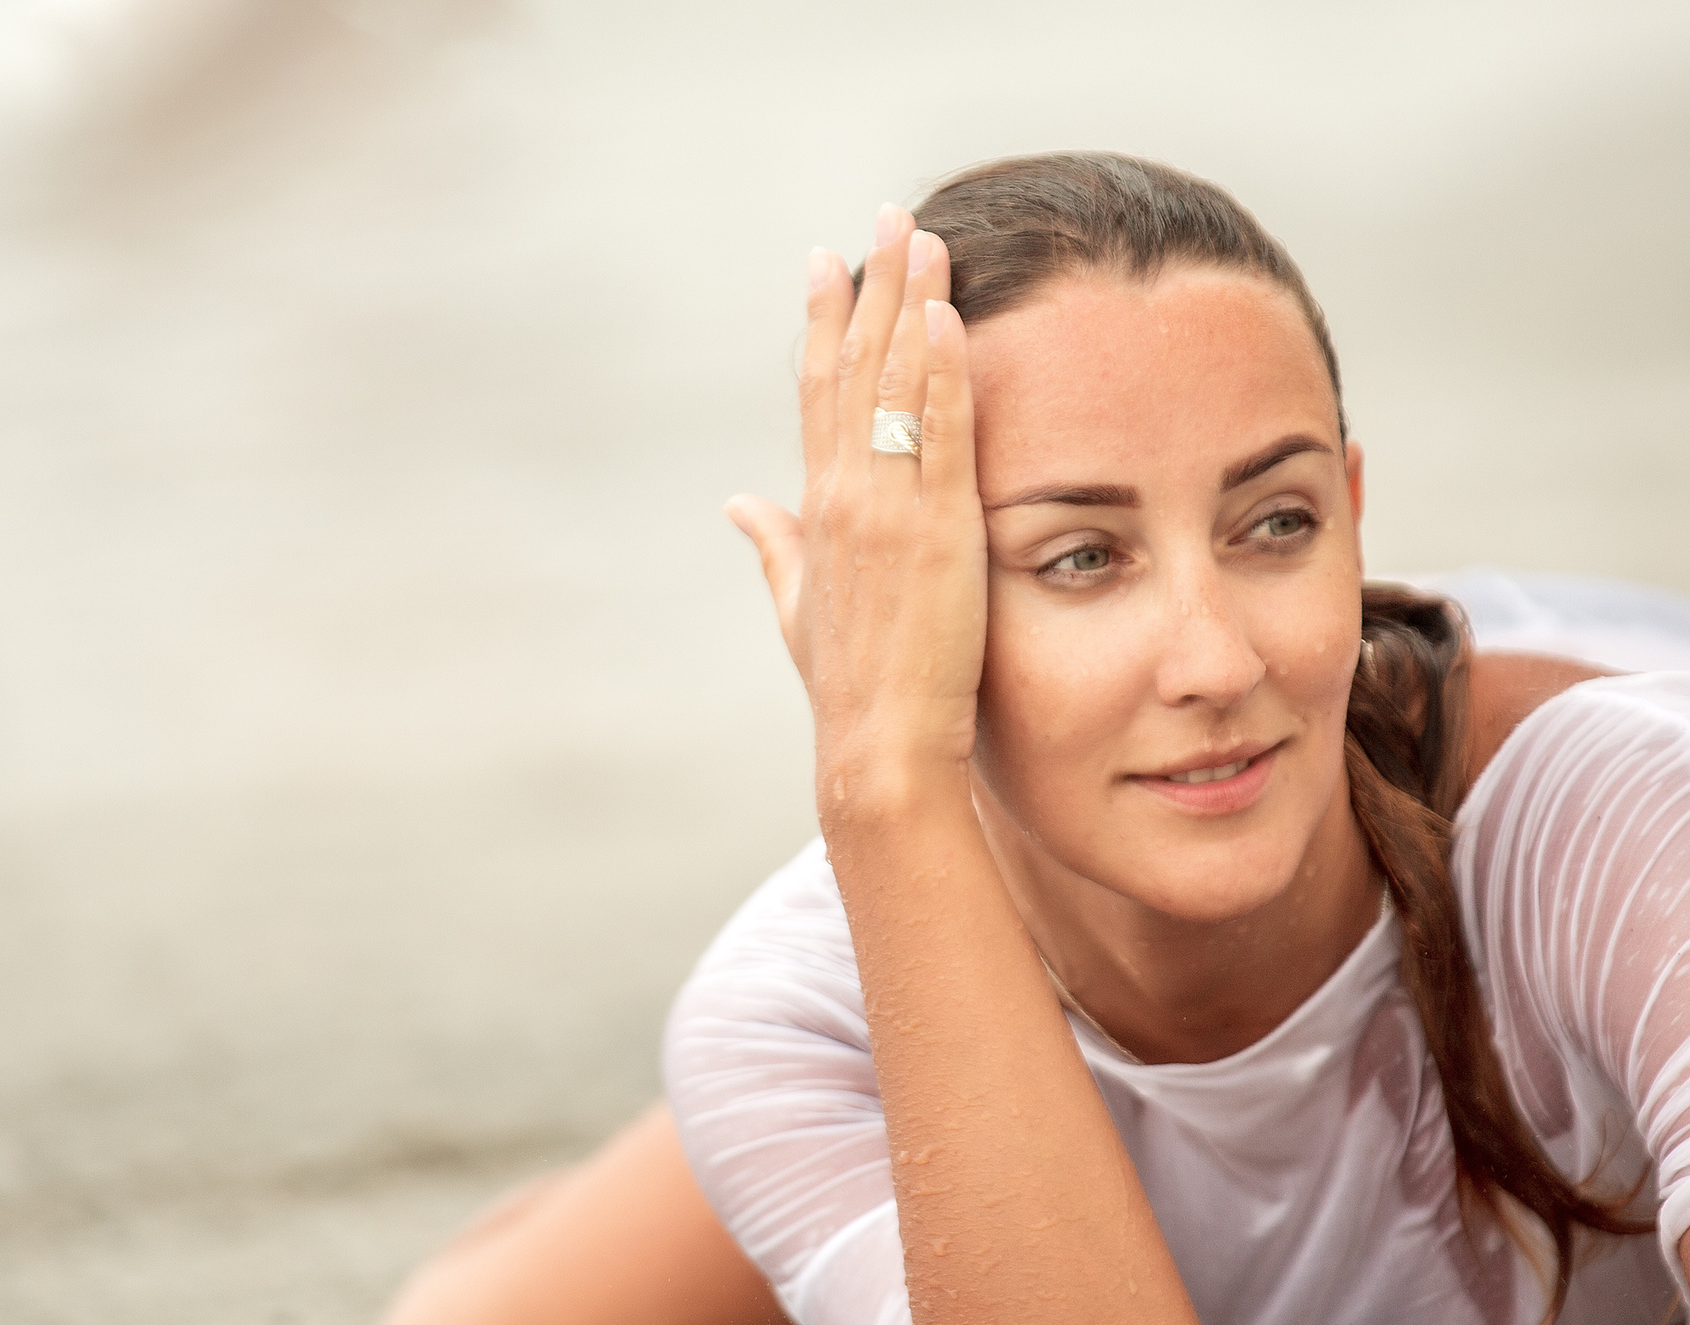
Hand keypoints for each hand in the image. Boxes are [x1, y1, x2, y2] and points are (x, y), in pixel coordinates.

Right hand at [726, 207, 987, 816]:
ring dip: (913, 304)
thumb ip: (772, 545)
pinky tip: (951, 317)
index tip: (828, 259)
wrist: (878, 744)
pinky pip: (943, 435)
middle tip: (890, 216)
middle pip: (854, 367)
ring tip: (927, 238)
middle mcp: (844, 497)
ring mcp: (889, 511)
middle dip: (873, 286)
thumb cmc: (846, 686)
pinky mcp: (937, 533)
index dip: (823, 321)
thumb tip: (738, 503)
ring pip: (897, 385)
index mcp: (816, 508)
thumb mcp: (797, 605)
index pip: (818, 392)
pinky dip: (945, 373)